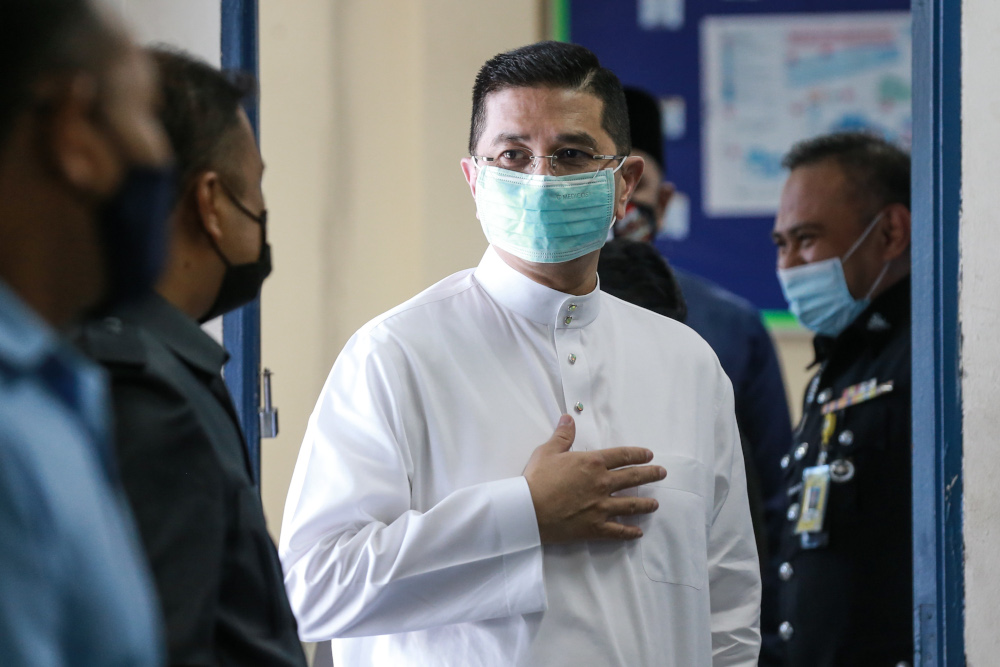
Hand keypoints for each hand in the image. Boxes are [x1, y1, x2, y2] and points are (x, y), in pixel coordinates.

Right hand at [523, 414, 666, 543]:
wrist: (528, 509)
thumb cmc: (537, 478)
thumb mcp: (548, 451)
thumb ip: (563, 435)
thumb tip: (569, 417)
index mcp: (593, 463)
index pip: (622, 456)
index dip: (637, 454)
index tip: (649, 455)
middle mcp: (602, 484)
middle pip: (633, 478)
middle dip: (650, 475)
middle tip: (662, 473)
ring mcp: (601, 507)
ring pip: (631, 505)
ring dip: (646, 504)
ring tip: (655, 504)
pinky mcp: (595, 527)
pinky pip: (618, 530)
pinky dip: (629, 532)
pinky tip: (638, 532)